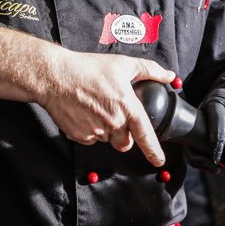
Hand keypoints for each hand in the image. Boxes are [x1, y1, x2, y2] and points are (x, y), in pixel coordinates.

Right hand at [0, 28, 174, 166]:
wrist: (54, 76)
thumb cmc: (88, 68)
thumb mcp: (122, 64)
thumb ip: (150, 70)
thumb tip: (169, 76)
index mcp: (127, 107)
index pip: (146, 136)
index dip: (154, 151)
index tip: (159, 161)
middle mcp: (113, 122)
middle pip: (126, 143)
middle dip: (124, 136)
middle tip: (115, 117)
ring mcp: (95, 131)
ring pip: (108, 140)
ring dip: (107, 131)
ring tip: (96, 108)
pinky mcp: (80, 135)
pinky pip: (91, 139)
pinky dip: (91, 130)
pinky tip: (85, 113)